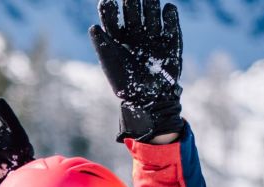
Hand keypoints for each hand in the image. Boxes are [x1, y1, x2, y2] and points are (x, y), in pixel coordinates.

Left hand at [89, 0, 182, 141]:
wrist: (149, 100)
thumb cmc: (126, 84)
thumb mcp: (111, 65)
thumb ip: (102, 45)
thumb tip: (92, 27)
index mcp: (118, 38)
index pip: (112, 17)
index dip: (110, 9)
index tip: (107, 2)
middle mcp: (135, 32)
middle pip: (133, 9)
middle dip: (132, 2)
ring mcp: (152, 34)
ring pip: (151, 11)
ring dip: (150, 4)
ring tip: (149, 0)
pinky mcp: (170, 39)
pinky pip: (171, 22)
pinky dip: (169, 14)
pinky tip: (166, 10)